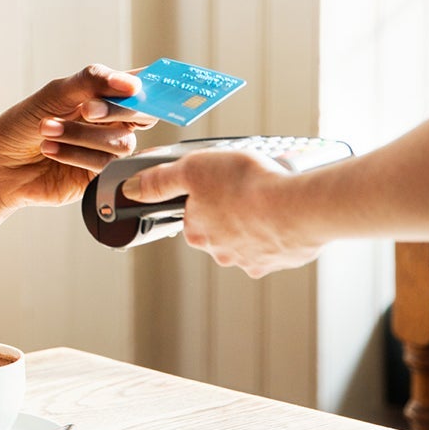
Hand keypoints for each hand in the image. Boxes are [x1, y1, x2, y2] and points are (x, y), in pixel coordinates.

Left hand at [0, 64, 154, 209]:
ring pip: (121, 142)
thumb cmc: (22, 123)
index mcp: (104, 97)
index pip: (140, 88)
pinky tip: (50, 149)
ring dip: (81, 134)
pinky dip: (75, 154)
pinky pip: (105, 165)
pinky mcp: (99, 178)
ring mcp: (106, 151)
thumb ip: (92, 82)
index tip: (133, 87)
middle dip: (113, 111)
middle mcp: (111, 124)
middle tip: (85, 110)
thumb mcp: (54, 93)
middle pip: (143, 117)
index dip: (145, 87)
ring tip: (46, 129)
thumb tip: (131, 82)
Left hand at [124, 151, 321, 277]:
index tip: (219, 184)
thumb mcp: (193, 168)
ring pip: (248, 239)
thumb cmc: (246, 185)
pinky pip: (275, 245)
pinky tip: (284, 214)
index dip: (204, 198)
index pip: (192, 216)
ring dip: (255, 222)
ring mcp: (251, 260)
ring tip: (268, 199)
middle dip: (229, 212)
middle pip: (219, 230)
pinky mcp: (280, 261)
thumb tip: (130, 190)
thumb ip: (160, 181)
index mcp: (197, 232)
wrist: (297, 206)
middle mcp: (220, 252)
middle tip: (245, 188)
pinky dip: (278, 231)